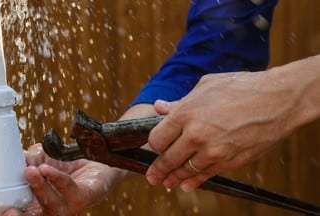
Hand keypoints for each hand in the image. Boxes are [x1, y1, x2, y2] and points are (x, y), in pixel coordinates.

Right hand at [3, 104, 158, 214]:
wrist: (96, 155)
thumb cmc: (64, 162)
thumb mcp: (39, 159)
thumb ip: (24, 162)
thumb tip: (7, 162)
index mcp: (36, 204)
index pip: (19, 214)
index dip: (4, 215)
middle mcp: (51, 209)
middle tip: (7, 211)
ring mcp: (69, 206)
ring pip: (51, 205)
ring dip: (39, 189)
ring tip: (31, 172)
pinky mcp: (86, 196)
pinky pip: (70, 191)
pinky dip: (57, 179)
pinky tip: (48, 169)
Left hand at [145, 71, 299, 191]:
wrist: (278, 100)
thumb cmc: (241, 87)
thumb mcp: (205, 86)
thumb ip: (180, 102)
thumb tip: (159, 107)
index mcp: (186, 113)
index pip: (157, 139)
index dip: (154, 145)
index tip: (155, 146)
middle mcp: (196, 135)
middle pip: (167, 159)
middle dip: (158, 169)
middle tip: (152, 176)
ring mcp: (213, 151)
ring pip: (185, 170)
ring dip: (173, 178)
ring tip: (166, 182)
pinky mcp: (229, 161)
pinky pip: (205, 175)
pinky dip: (194, 182)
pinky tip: (186, 185)